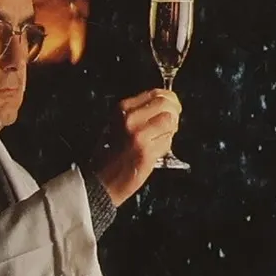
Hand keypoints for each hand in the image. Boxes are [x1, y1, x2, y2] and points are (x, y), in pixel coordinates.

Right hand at [91, 89, 181, 204]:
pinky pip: (167, 141)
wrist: (101, 181)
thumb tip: (166, 104)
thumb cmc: (109, 156)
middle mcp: (130, 119)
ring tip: (159, 140)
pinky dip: (165, 147)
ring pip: (170, 121)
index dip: (169, 99)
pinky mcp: (146, 152)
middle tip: (171, 124)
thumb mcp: (118, 125)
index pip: (155, 93)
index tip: (173, 107)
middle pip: (166, 104)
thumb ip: (140, 113)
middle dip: (174, 113)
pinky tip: (153, 152)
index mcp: (122, 109)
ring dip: (169, 131)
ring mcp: (139, 135)